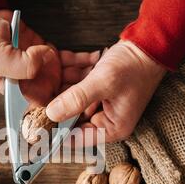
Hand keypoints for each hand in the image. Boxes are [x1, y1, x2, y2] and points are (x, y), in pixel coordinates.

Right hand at [0, 7, 98, 104]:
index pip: (45, 112)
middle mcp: (33, 85)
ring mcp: (42, 71)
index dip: (65, 114)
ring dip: (87, 76)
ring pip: (71, 80)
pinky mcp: (48, 57)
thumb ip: (17, 65)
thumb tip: (39, 65)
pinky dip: (82, 60)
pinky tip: (94, 58)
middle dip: (83, 95)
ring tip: (103, 70)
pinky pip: (70, 62)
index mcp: (19, 93)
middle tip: (102, 88)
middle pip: (64, 98)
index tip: (83, 112)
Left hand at [46, 41, 165, 144]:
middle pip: (72, 120)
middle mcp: (106, 121)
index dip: (57, 133)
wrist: (149, 44)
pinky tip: (62, 65)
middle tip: (35, 98)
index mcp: (112, 128)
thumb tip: (51, 114)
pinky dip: (71, 79)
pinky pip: (78, 90)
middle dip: (57, 106)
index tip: (38, 127)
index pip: (78, 139)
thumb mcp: (103, 83)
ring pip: (73, 102)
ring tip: (46, 78)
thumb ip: (76, 99)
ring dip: (63, 89)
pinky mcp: (98, 92)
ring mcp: (102, 105)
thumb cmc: (135, 66)